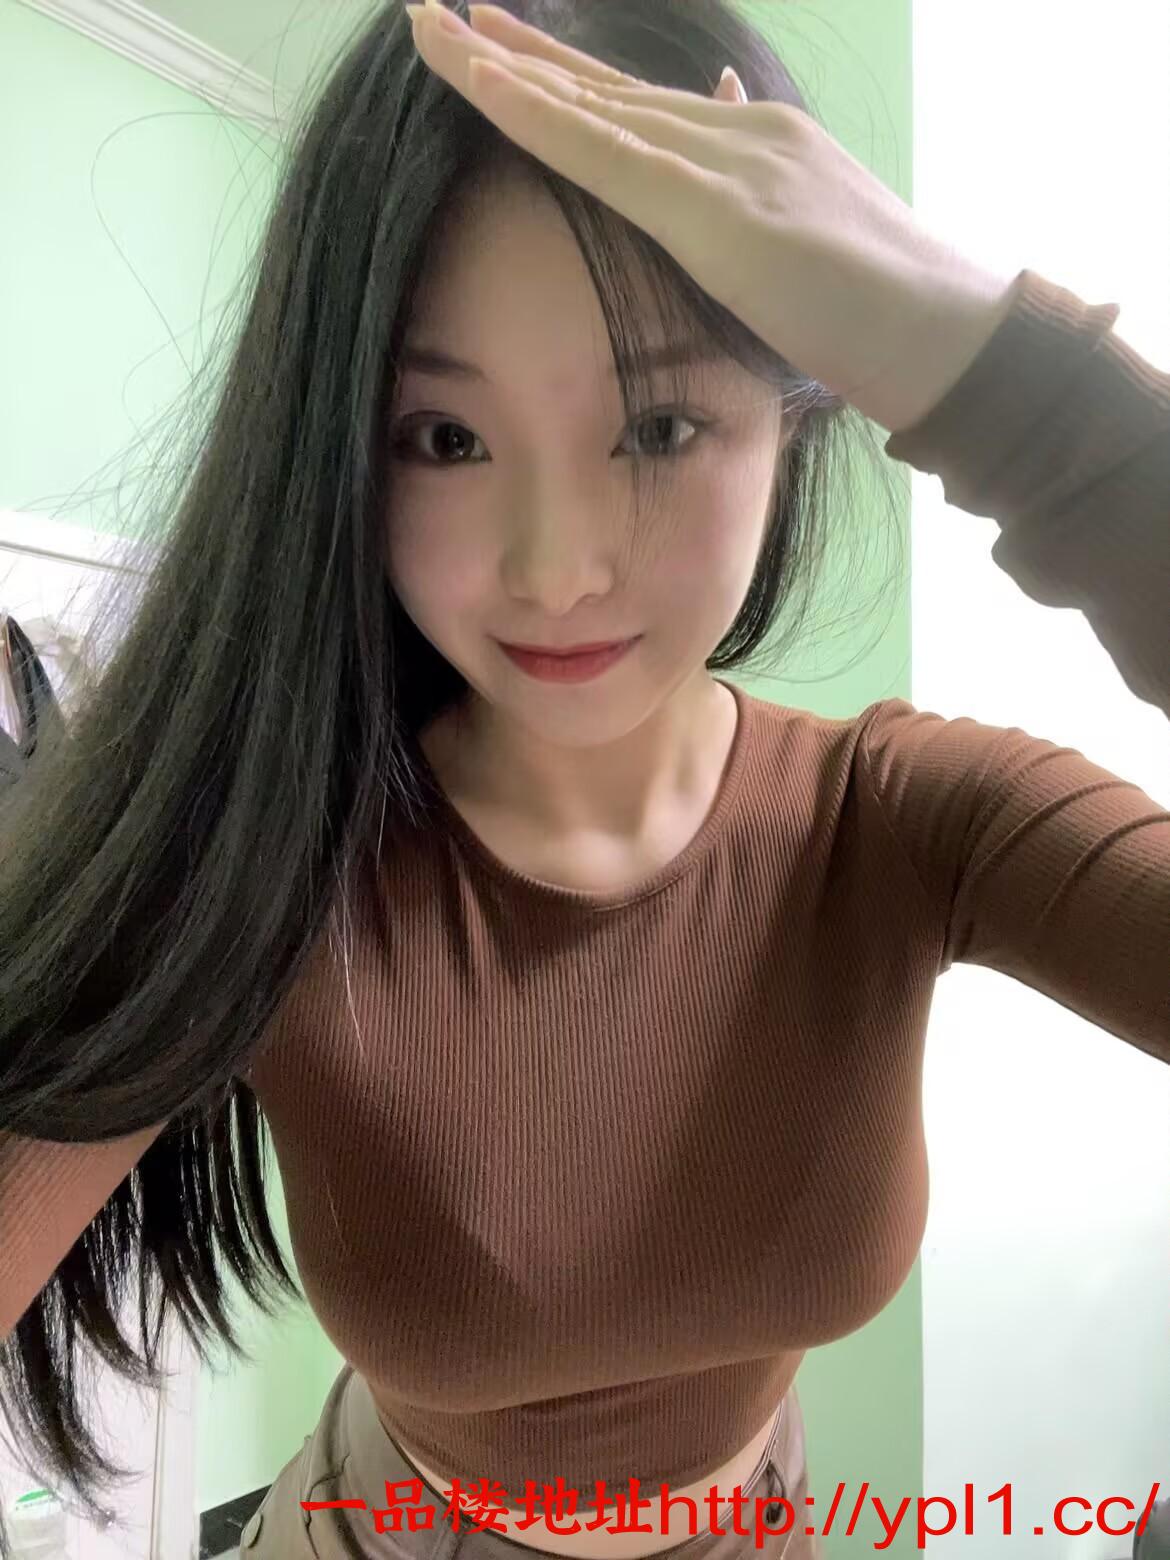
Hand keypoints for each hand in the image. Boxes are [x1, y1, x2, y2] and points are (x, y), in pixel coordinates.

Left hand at [407, 1, 1018, 434]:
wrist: (945, 335)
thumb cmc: (876, 310)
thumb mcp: (800, 246)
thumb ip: (755, 198)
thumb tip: (724, 126)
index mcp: (749, 148)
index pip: (632, 107)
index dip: (557, 78)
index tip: (491, 48)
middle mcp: (734, 135)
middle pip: (601, 89)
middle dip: (510, 54)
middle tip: (431, 16)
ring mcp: (729, 164)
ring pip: (595, 109)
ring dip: (504, 70)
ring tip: (431, 31)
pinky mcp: (720, 211)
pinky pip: (612, 157)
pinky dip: (544, 120)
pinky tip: (488, 87)